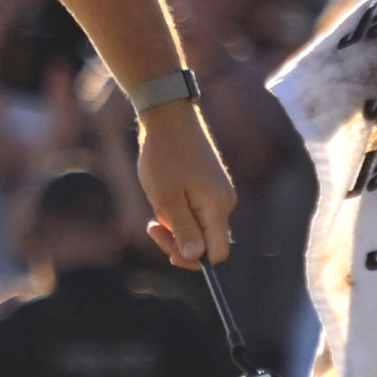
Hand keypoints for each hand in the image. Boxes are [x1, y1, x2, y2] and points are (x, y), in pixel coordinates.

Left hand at [134, 103, 235, 266]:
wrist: (167, 116)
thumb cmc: (164, 156)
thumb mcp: (167, 199)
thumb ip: (183, 231)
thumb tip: (196, 258)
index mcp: (218, 207)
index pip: (217, 253)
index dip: (193, 260)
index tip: (167, 251)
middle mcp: (224, 202)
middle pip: (207, 242)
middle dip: (179, 241)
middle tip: (152, 225)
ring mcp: (217, 192)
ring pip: (199, 226)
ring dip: (175, 224)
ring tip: (156, 204)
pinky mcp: (209, 184)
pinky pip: (196, 210)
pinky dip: (178, 210)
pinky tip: (162, 195)